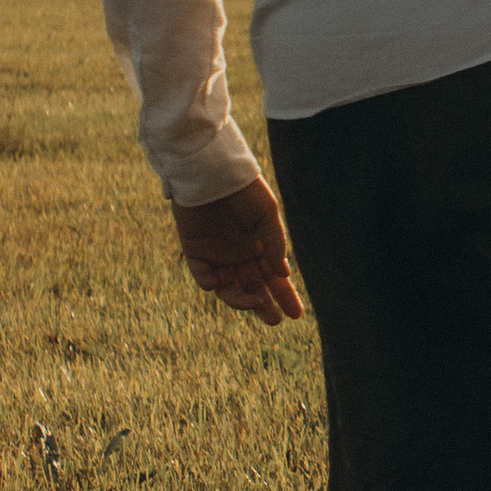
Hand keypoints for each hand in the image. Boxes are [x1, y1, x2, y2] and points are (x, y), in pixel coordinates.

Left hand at [171, 176, 304, 325]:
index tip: (296, 314)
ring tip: (254, 303)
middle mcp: (238, 254)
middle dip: (264, 305)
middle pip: (252, 287)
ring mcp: (216, 254)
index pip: (273, 278)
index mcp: (259, 246)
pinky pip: (201, 274)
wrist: (210, 171)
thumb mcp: (266, 214)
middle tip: (274, 319)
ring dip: (240, 299)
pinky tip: (218, 283)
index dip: (284, 296)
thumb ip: (274, 244)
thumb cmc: (243, 189)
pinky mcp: (193, 249)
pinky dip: (208, 282)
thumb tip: (283, 274)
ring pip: (228, 287)